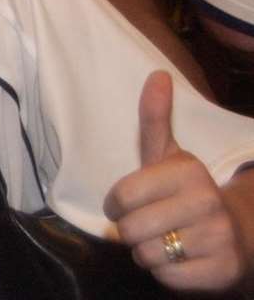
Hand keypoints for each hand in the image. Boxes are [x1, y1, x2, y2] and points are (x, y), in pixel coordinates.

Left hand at [104, 71, 248, 291]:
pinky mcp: (222, 271)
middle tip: (149, 226)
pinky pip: (166, 278)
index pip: (122, 196)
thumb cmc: (187, 194)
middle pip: (131, 228)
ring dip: (147, 253)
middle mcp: (207, 202)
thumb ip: (155, 119)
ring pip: (146, 255)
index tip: (126, 204)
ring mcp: (218, 238)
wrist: (237, 235)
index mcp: (188, 171)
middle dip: (131, 231)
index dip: (115, 205)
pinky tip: (180, 260)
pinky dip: (165, 274)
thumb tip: (157, 74)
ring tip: (165, 242)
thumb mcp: (168, 156)